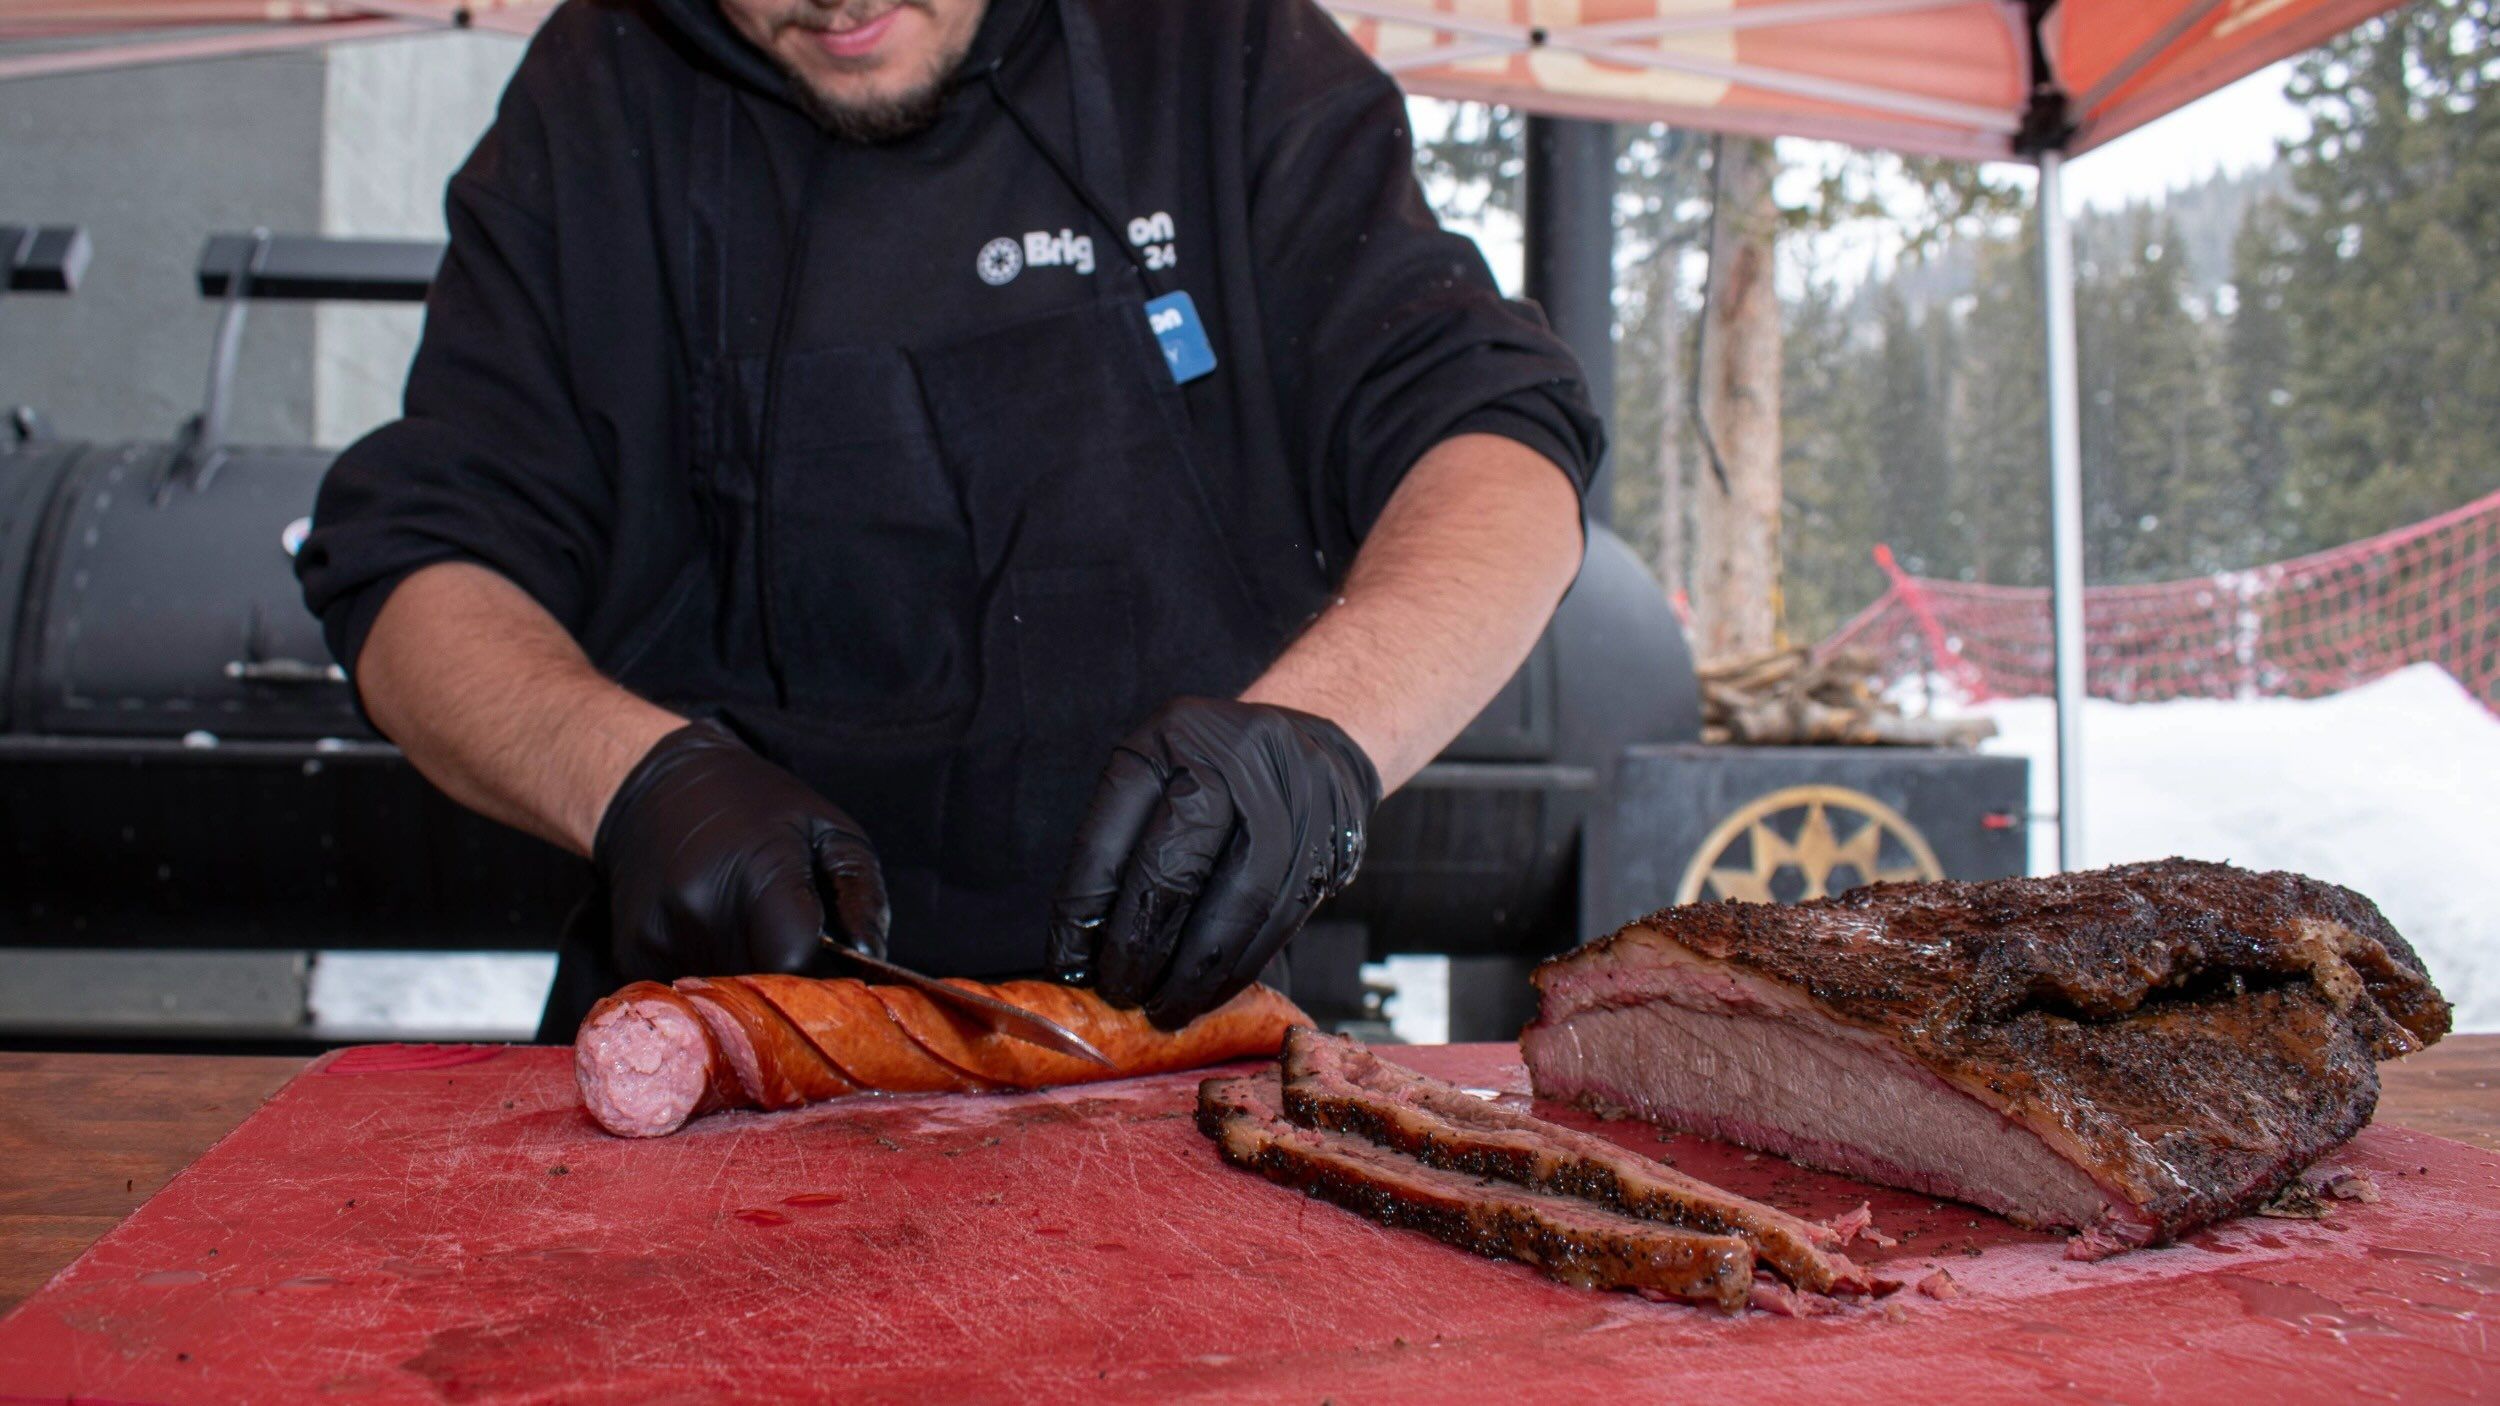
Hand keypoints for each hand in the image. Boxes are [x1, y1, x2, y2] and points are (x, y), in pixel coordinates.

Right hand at [594, 720, 889, 978]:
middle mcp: (701, 907)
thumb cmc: (757, 807)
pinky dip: (709, 978)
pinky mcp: (630, 952)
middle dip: (788, 986)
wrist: (655, 787)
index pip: (798, 963)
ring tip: (750, 937)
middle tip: (799, 956)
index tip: (833, 971)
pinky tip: (713, 939)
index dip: (823, 977)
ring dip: (747, 984)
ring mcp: (659, 933)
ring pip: (724, 997)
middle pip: (760, 990)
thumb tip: (871, 958)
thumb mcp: (828, 830)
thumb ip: (861, 895)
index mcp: (759, 870)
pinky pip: (687, 992)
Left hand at [1048, 697, 1380, 1028]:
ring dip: (1195, 973)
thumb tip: (1084, 952)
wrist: (1314, 741)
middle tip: (1120, 994)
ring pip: (1236, 904)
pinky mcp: (1330, 838)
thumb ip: (1126, 849)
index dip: (1084, 910)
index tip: (1069, 964)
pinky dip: (1240, 966)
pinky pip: (1281, 918)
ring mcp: (1290, 795)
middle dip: (1141, 947)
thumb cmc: (1218, 774)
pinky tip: (1212, 990)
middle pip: (1174, 869)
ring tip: (1165, 1009)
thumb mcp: (1162, 777)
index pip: (1110, 835)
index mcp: (1169, 738)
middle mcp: (1232, 756)